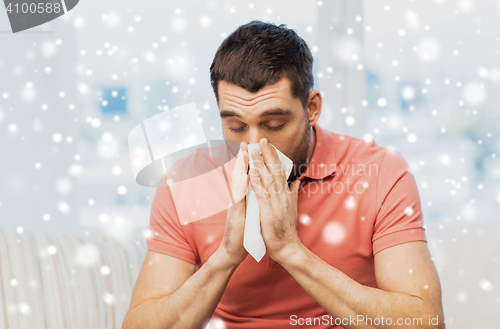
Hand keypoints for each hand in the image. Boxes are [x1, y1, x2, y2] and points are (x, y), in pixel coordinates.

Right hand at [215, 142, 248, 267]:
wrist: (234, 249)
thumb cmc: (244, 231)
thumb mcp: (251, 213)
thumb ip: (255, 201)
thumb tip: (260, 191)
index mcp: (244, 197)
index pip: (247, 176)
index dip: (250, 163)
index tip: (254, 148)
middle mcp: (238, 198)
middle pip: (240, 175)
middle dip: (243, 159)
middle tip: (245, 143)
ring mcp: (235, 204)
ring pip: (237, 182)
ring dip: (241, 168)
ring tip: (244, 153)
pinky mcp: (235, 212)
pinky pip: (238, 197)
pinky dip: (241, 186)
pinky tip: (245, 176)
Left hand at [248, 138, 302, 263]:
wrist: (289, 249)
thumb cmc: (287, 230)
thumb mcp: (291, 209)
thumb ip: (292, 194)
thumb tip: (295, 181)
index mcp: (285, 194)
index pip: (279, 171)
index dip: (273, 157)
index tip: (267, 144)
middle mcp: (282, 196)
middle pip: (274, 170)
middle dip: (268, 154)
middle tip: (261, 139)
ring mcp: (276, 203)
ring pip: (267, 179)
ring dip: (260, 164)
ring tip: (254, 150)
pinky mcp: (269, 212)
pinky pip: (261, 194)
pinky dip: (256, 182)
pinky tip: (251, 172)